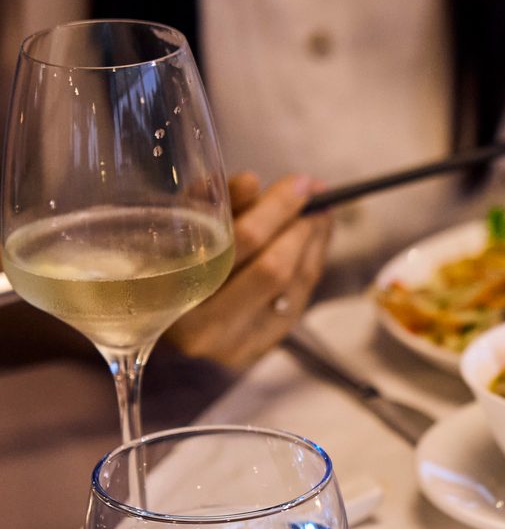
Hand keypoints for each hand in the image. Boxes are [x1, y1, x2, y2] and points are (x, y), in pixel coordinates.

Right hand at [166, 172, 331, 367]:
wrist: (164, 340)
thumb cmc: (163, 273)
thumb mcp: (172, 236)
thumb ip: (205, 208)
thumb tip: (251, 183)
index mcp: (173, 295)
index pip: (235, 246)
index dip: (272, 211)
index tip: (294, 182)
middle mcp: (206, 328)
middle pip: (272, 267)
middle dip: (298, 223)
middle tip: (313, 191)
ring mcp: (239, 343)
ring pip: (293, 282)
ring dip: (312, 239)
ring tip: (317, 210)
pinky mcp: (264, 345)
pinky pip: (301, 296)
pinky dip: (312, 259)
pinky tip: (313, 237)